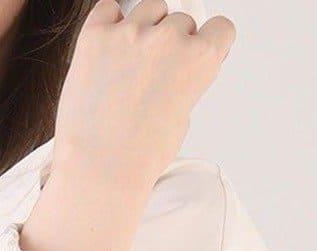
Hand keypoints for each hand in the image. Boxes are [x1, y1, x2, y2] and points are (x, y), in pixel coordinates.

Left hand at [21, 2, 234, 250]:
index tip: (198, 50)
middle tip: (154, 75)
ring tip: (129, 65)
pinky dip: (110, 22)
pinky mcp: (96, 35)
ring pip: (149, 9)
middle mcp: (169, 38)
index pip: (220, 27)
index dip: (209, 42)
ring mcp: (131, 33)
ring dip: (145, 28)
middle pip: (181, 21)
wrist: (98, 168)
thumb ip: (185, 83)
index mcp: (200, 59)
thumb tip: (175, 68)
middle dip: (172, 43)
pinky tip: (108, 47)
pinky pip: (108, 9)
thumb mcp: (181, 119)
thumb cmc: (139, 156)